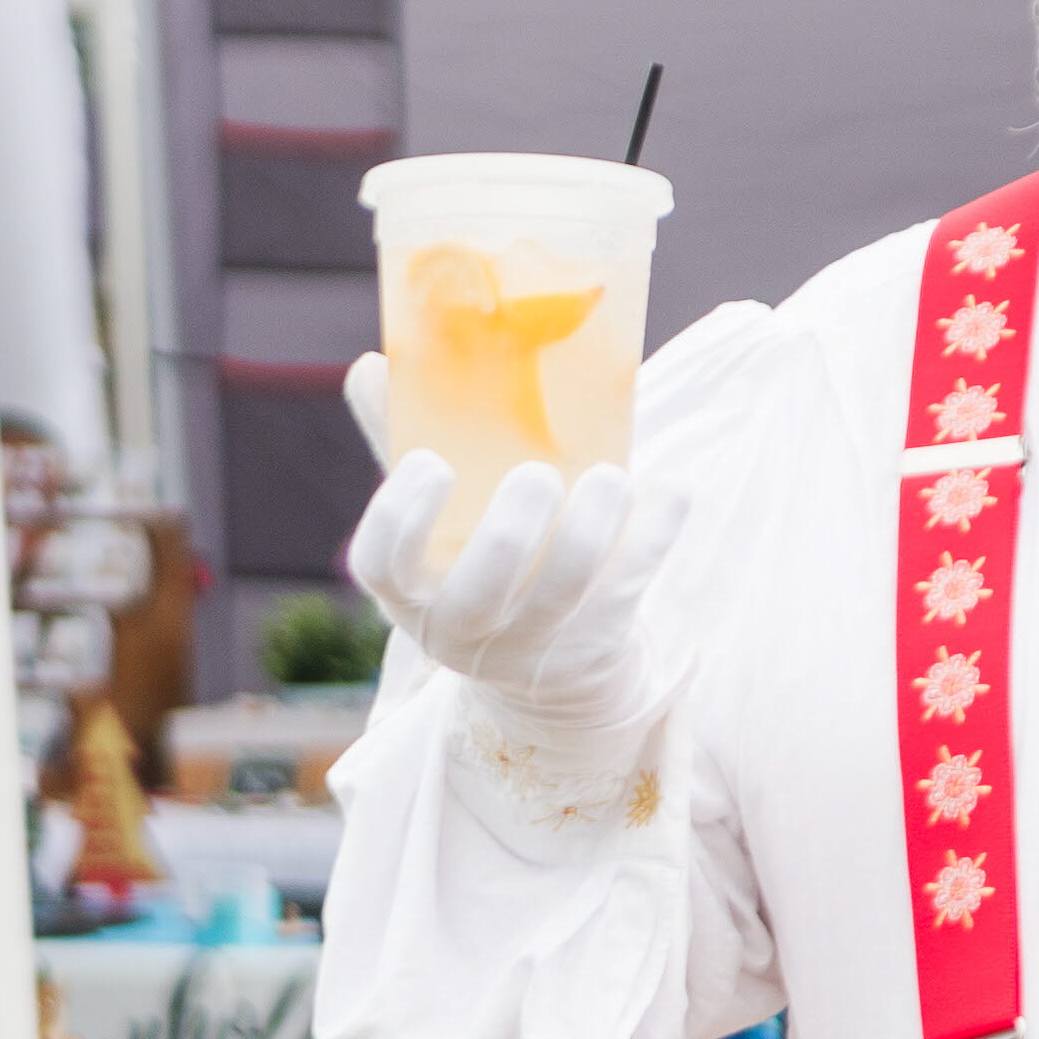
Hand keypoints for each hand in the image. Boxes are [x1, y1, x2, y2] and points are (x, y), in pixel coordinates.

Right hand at [347, 450, 685, 792]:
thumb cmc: (482, 565)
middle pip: (481, 590)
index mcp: (412, 591)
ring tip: (612, 477)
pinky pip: (629, 589)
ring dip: (592, 526)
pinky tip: (669, 490)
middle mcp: (465, 627)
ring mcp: (533, 645)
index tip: (434, 463)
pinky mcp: (597, 645)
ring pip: (563, 591)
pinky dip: (654, 535)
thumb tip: (368, 365)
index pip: (382, 565)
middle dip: (511, 531)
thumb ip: (403, 449)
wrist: (551, 673)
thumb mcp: (437, 524)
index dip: (401, 516)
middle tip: (538, 474)